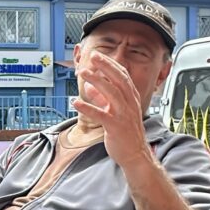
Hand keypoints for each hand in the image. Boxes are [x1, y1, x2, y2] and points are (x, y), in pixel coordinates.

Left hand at [72, 52, 150, 167]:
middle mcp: (130, 104)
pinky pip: (100, 115)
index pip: (123, 76)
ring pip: (112, 93)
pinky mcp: (115, 127)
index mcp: (131, 99)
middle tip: (92, 56)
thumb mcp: (115, 112)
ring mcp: (124, 115)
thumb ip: (103, 99)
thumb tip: (90, 88)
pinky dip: (88, 107)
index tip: (98, 56)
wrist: (134, 154)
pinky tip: (75, 102)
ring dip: (97, 81)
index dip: (110, 64)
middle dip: (106, 66)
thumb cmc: (125, 132)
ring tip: (83, 73)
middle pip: (119, 80)